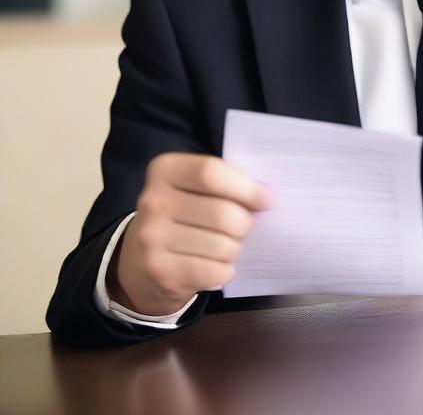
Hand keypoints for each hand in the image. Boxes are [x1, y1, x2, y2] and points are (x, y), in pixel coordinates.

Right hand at [108, 152, 271, 316]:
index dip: (246, 187)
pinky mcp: (159, 271)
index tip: (267, 200)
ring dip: (234, 249)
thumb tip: (267, 196)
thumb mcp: (193, 189)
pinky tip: (213, 266)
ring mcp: (152, 238)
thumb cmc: (181, 215)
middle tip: (242, 228)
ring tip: (224, 247)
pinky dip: (224, 271)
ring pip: (223, 245)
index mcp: (164, 170)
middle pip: (223, 213)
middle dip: (244, 224)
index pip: (211, 172)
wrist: (137, 263)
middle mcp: (153, 201)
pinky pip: (214, 271)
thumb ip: (225, 183)